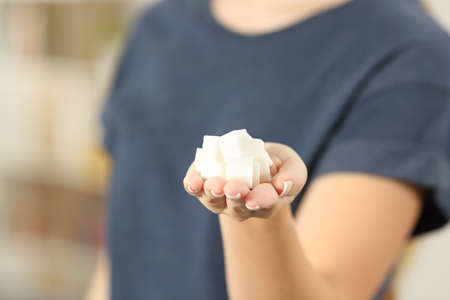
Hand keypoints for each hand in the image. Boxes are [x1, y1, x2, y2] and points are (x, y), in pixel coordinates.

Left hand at [183, 142, 307, 221]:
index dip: (259, 201)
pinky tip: (191, 182)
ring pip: (214, 201)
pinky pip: (196, 189)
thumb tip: (282, 185)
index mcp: (266, 202)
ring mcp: (221, 199)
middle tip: (233, 188)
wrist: (254, 160)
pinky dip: (193, 185)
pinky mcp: (204, 187)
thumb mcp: (292, 167)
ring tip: (214, 185)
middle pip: (237, 206)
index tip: (253, 199)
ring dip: (213, 192)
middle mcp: (242, 206)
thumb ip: (293, 177)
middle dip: (234, 196)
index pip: (264, 203)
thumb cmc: (277, 167)